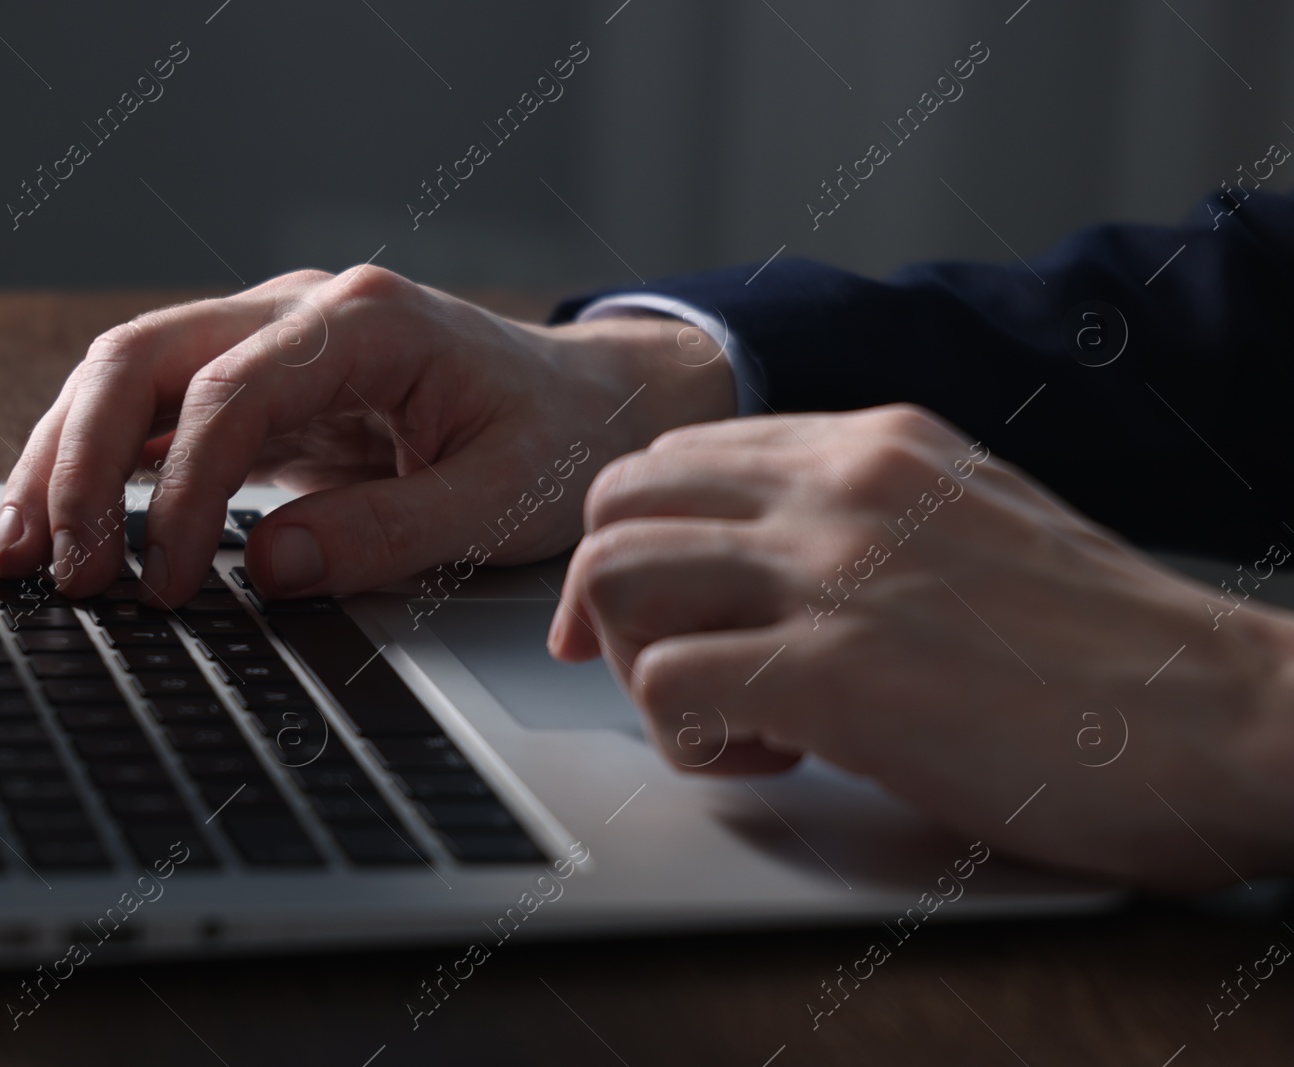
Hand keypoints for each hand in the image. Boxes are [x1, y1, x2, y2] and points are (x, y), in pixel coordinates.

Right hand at [0, 266, 734, 604]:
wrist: (591, 403)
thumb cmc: (558, 440)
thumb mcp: (501, 499)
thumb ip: (388, 534)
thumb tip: (263, 571)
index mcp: (367, 321)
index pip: (228, 391)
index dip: (177, 492)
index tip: (161, 584)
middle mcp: (304, 311)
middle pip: (145, 355)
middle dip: (79, 461)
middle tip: (57, 569)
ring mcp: (276, 340)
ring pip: (130, 374)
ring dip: (64, 458)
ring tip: (22, 553)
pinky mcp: (265, 384)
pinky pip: (158, 412)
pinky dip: (102, 465)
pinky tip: (64, 525)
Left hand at [551, 404, 1293, 888]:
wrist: (1225, 718)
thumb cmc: (1109, 648)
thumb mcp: (977, 524)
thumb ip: (869, 518)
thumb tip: (764, 562)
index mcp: (873, 444)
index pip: (680, 457)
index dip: (643, 540)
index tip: (654, 612)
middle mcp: (838, 484)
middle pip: (619, 501)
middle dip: (610, 596)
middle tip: (657, 667)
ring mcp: (832, 569)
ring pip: (616, 576)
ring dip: (639, 664)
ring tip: (726, 718)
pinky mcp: (834, 671)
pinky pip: (664, 685)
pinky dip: (687, 740)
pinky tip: (774, 760)